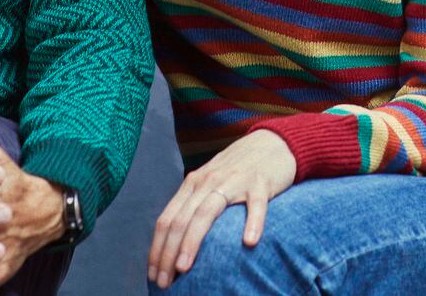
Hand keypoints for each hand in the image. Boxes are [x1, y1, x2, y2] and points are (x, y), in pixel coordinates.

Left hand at [148, 130, 296, 289]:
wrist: (271, 143)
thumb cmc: (238, 169)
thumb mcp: (210, 182)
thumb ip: (195, 205)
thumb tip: (176, 243)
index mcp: (194, 183)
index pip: (168, 218)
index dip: (157, 248)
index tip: (153, 275)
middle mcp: (208, 181)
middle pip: (182, 219)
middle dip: (168, 252)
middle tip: (163, 282)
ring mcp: (234, 181)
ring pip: (207, 212)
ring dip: (192, 241)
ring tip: (183, 267)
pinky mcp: (260, 183)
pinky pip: (255, 204)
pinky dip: (252, 222)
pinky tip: (249, 242)